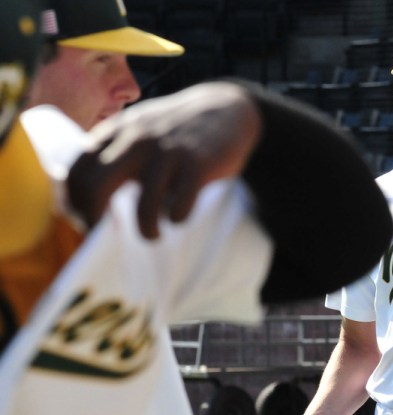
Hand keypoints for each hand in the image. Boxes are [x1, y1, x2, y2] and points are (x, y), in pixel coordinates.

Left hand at [67, 81, 261, 238]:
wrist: (229, 108)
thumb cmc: (178, 130)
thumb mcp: (139, 129)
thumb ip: (114, 153)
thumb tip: (91, 197)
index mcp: (118, 130)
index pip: (76, 168)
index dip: (72, 200)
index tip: (82, 220)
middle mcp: (137, 139)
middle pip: (96, 186)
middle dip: (94, 218)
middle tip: (103, 236)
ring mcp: (168, 152)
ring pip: (145, 205)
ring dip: (146, 229)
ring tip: (152, 235)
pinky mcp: (198, 165)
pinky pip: (180, 205)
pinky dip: (178, 218)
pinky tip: (179, 217)